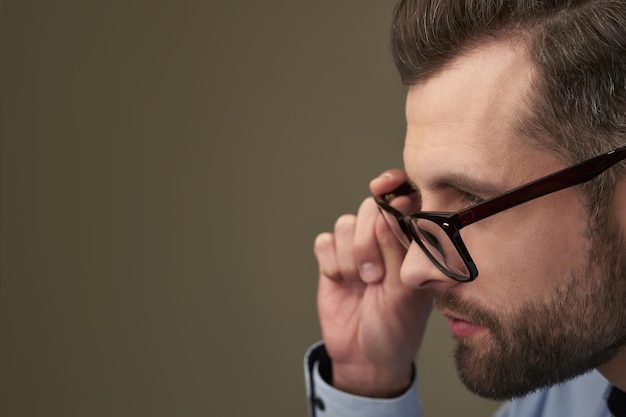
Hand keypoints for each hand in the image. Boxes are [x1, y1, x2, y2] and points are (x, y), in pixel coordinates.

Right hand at [314, 169, 432, 397]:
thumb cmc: (396, 328)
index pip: (405, 201)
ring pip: (345, 224)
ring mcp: (357, 249)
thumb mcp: (406, 292)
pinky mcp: (332, 260)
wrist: (364, 358)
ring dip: (349, 257)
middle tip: (373, 275)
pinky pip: (324, 242)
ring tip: (360, 283)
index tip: (383, 187)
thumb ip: (397, 251)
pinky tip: (341, 282)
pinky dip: (331, 262)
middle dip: (367, 241)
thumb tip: (384, 214)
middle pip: (369, 208)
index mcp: (411, 244)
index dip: (394, 188)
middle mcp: (384, 241)